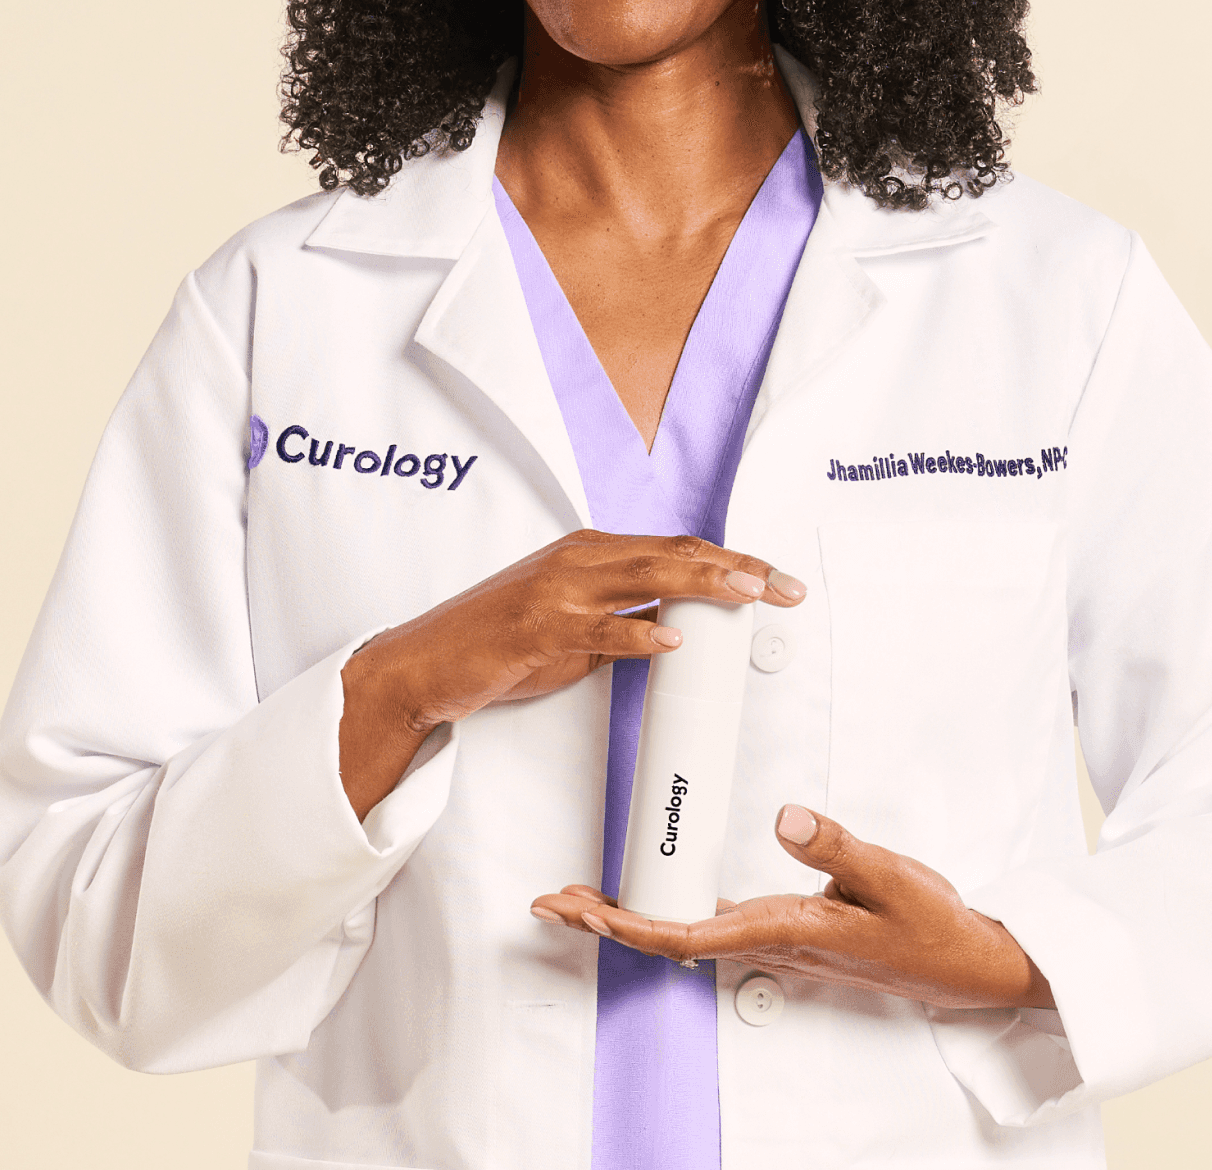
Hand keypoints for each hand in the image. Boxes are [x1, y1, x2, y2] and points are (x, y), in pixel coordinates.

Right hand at [339, 530, 803, 818]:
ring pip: (644, 578)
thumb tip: (680, 632)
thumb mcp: (574, 629)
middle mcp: (579, 560)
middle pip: (673, 555)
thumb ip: (624, 622)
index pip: (676, 549)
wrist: (426, 662)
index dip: (732, 560)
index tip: (777, 579)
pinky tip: (670, 643)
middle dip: (735, 568)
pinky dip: (637, 635)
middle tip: (784, 586)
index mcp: (591, 553)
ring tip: (747, 594)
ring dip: (701, 586)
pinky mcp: (538, 628)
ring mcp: (557, 591)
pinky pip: (598, 630)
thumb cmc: (500, 643)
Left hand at [531, 804, 1053, 1011]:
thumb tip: (785, 815)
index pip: (686, 932)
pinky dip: (669, 906)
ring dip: (630, 913)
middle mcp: (769, 939)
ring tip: (584, 893)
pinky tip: (658, 891)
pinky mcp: (787, 928)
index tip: (580, 907)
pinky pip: (711, 922)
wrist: (967, 963)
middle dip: (606, 919)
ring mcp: (776, 937)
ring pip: (684, 929)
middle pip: (668, 934)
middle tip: (552, 898)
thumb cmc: (930, 928)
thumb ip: (838, 846)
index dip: (626, 922)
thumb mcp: (892, 877)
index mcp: (783, 929)